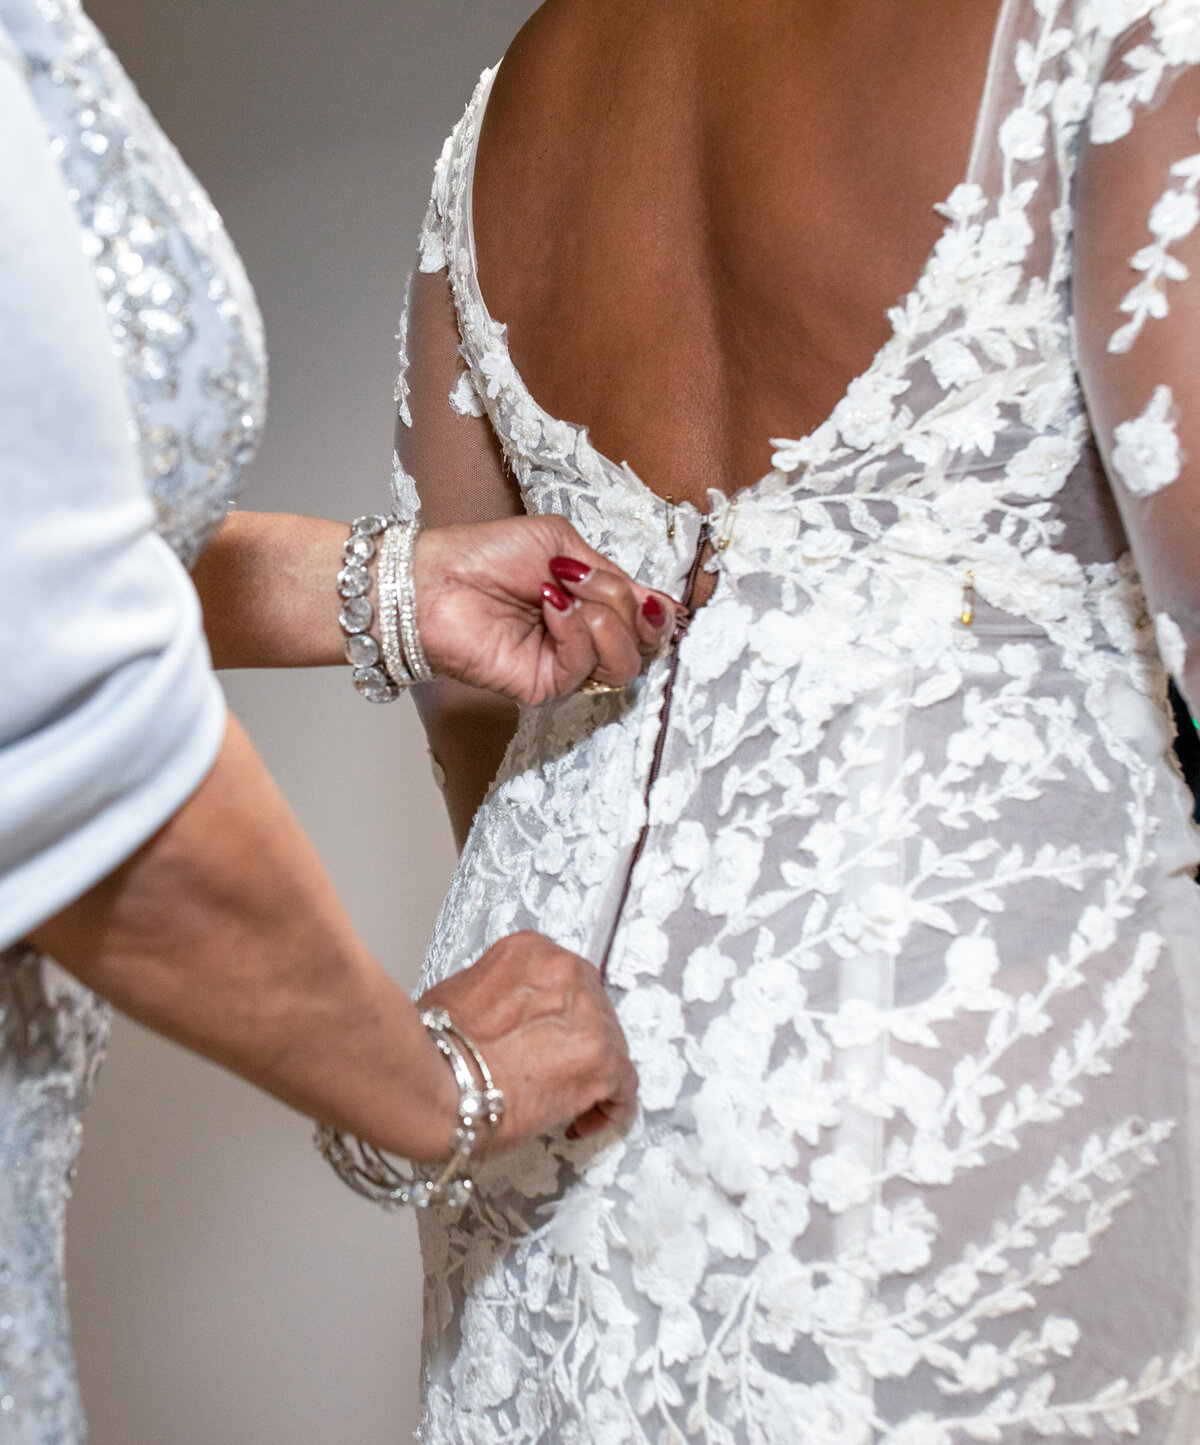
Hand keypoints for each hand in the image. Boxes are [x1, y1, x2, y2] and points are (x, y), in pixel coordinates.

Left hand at [413, 516, 679, 703]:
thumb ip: (611, 575)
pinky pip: (585, 668)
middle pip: (642, 644)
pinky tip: (549, 608)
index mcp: (593, 607)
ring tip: (563, 595)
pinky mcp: (545, 686)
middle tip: (580, 580)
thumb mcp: (562, 545)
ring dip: (604, 620)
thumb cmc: (488, 554)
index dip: (660, 614)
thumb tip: (658, 602)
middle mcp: (585, 641)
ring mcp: (566, 667)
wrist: (437, 577)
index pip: (647, 624)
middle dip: (622, 604)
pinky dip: (575, 632)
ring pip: (624, 663)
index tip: (656, 600)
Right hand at [415, 931, 637, 1156]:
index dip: (558, 1013)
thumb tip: (506, 1020)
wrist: (433, 1086)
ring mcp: (590, 1014)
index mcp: (530, 951)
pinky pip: (623, 1086)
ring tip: (563, 1103)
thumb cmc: (434, 1049)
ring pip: (611, 1045)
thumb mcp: (459, 993)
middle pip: (593, 1007)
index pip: (562, 979)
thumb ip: (498, 994)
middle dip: (576, 1041)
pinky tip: (582, 1122)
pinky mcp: (602, 1061)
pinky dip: (607, 1107)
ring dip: (591, 1073)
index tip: (550, 1035)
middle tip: (555, 1071)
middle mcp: (566, 971)